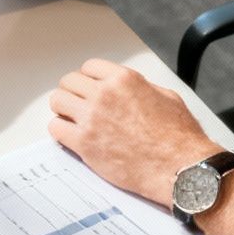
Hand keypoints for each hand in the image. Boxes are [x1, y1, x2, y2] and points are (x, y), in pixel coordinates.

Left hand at [47, 60, 219, 203]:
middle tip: (76, 104)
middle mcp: (104, 94)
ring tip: (71, 119)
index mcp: (124, 80)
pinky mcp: (84, 143)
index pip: (89, 67)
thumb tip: (129, 89)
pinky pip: (55, 128)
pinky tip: (70, 136)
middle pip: (68, 82)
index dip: (88, 78)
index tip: (88, 87)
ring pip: (57, 101)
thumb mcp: (166, 97)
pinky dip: (60, 131)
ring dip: (62, 110)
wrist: (178, 167)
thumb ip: (141, 88)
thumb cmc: (178, 137)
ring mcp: (92, 118)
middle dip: (72, 92)